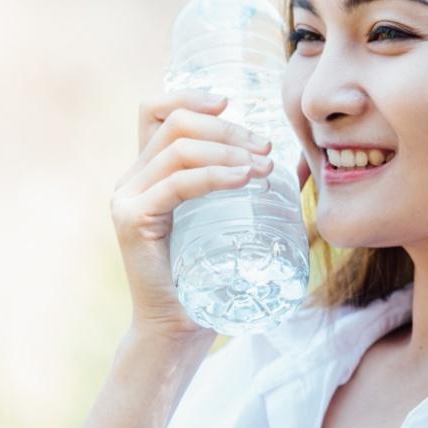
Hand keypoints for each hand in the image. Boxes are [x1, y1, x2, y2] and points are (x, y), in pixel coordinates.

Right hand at [109, 90, 274, 342]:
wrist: (176, 331)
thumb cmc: (206, 279)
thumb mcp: (229, 221)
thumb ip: (252, 188)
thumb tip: (299, 164)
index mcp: (147, 173)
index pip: (154, 111)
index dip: (188, 95)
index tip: (230, 103)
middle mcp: (131, 180)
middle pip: (174, 123)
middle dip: (226, 127)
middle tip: (266, 147)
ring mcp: (127, 199)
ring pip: (177, 148)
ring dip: (228, 149)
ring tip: (264, 166)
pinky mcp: (132, 220)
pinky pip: (176, 183)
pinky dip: (214, 175)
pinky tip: (245, 179)